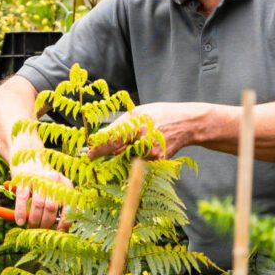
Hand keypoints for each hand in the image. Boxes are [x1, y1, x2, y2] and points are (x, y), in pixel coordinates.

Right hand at [10, 162, 72, 229]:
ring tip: (31, 226)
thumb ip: (58, 204)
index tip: (59, 232)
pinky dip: (21, 212)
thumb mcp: (55, 188)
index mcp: (66, 184)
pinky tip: (20, 221)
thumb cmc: (43, 178)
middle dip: (46, 223)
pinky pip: (22, 199)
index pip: (70, 206)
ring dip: (34, 220)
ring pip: (38, 204)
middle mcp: (54, 180)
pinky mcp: (23, 179)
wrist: (27, 155)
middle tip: (40, 230)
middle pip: (52, 208)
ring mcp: (38, 179)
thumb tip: (59, 229)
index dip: (65, 222)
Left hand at [87, 102, 203, 160]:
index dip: (98, 150)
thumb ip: (119, 125)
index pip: (112, 141)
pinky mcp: (157, 161)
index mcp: (135, 126)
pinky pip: (140, 161)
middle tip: (115, 145)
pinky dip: (140, 156)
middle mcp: (142, 141)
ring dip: (128, 153)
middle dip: (113, 151)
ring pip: (128, 158)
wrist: (185, 123)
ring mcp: (151, 153)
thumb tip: (100, 138)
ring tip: (143, 139)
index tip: (89, 155)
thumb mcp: (138, 113)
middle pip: (118, 153)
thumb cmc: (160, 115)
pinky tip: (150, 145)